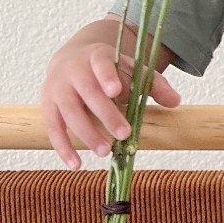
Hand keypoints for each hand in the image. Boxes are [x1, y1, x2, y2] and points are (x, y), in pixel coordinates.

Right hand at [39, 23, 180, 168]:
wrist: (71, 61)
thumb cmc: (106, 70)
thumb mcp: (131, 69)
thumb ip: (154, 84)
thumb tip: (175, 102)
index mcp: (96, 57)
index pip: (101, 64)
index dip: (107, 76)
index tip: (115, 90)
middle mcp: (73, 71)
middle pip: (87, 92)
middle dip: (105, 114)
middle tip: (124, 133)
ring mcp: (57, 89)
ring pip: (69, 113)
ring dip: (87, 134)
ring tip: (106, 152)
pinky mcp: (48, 107)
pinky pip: (54, 129)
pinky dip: (63, 148)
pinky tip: (76, 165)